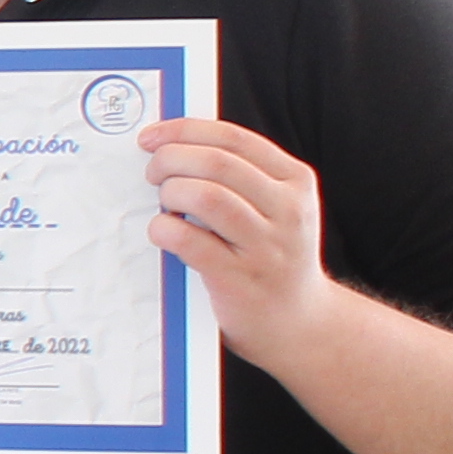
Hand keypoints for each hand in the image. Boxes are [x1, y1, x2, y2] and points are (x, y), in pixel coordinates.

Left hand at [140, 114, 334, 359]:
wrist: (300, 322)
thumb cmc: (272, 257)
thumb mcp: (276, 208)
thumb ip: (239, 176)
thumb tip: (174, 143)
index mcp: (296, 182)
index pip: (234, 138)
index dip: (185, 131)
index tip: (152, 136)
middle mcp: (288, 210)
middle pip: (216, 163)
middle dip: (171, 160)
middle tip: (153, 173)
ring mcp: (267, 246)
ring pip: (205, 196)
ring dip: (170, 193)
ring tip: (164, 204)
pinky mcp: (240, 278)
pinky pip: (189, 240)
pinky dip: (164, 229)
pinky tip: (162, 232)